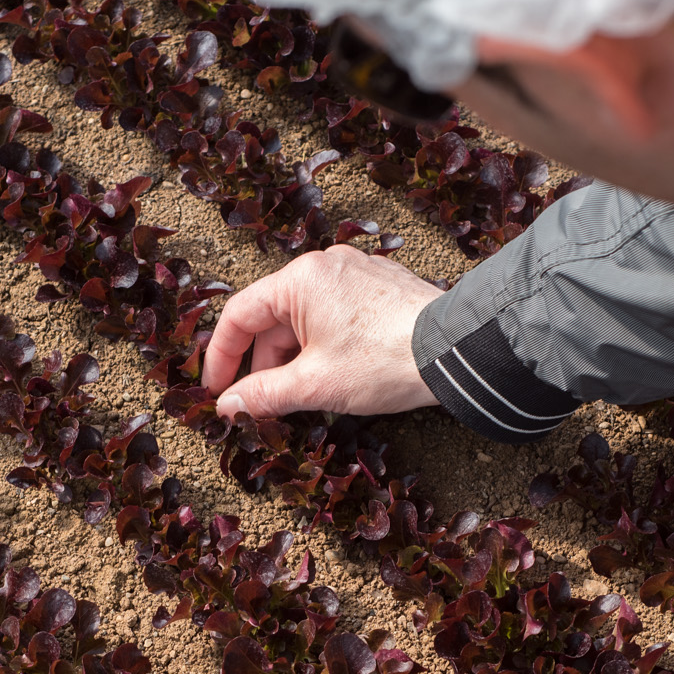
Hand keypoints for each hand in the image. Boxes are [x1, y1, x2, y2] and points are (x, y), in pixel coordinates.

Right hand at [203, 245, 442, 419]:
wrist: (456, 351)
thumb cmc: (385, 361)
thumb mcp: (315, 386)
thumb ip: (263, 395)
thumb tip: (229, 406)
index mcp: (300, 280)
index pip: (239, 316)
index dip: (222, 358)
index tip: (217, 391)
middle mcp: (325, 266)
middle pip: (273, 318)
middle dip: (265, 364)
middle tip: (264, 405)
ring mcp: (355, 272)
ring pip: (305, 318)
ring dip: (296, 358)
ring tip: (305, 395)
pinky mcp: (379, 285)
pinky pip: (336, 313)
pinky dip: (324, 344)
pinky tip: (336, 375)